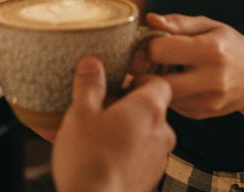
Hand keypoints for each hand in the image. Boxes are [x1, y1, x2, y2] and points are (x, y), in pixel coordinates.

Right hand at [52, 58, 174, 191]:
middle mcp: (162, 131)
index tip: (120, 85)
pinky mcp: (151, 178)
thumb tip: (92, 64)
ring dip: (127, 131)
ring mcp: (159, 158)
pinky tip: (102, 158)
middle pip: (151, 109)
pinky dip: (127, 153)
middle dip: (128, 107)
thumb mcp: (81, 113)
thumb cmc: (88, 159)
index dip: (140, 79)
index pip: (159, 82)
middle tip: (100, 111)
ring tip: (97, 137)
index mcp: (149, 108)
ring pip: (146, 134)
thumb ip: (89, 85)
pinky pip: (141, 156)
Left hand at [141, 13, 243, 119]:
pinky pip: (170, 105)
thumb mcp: (210, 26)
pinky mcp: (200, 115)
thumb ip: (178, 23)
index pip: (158, 50)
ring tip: (169, 70)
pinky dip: (168, 94)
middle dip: (146, 69)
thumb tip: (150, 19)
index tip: (152, 43)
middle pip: (155, 80)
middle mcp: (209, 79)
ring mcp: (205, 101)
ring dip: (156, 83)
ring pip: (160, 95)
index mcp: (209, 49)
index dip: (149, 45)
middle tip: (151, 61)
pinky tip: (181, 83)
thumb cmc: (232, 47)